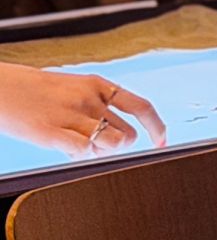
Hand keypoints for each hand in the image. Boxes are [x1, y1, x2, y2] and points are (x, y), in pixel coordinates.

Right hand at [0, 63, 165, 156]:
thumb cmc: (31, 89)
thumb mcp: (71, 86)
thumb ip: (95, 103)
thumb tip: (116, 130)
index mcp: (97, 84)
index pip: (141, 107)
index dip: (156, 127)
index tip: (162, 141)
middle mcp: (89, 98)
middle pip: (128, 135)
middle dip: (119, 146)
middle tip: (97, 145)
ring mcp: (72, 115)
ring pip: (111, 145)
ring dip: (101, 154)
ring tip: (81, 146)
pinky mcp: (52, 132)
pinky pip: (84, 152)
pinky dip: (81, 156)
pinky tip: (67, 148)